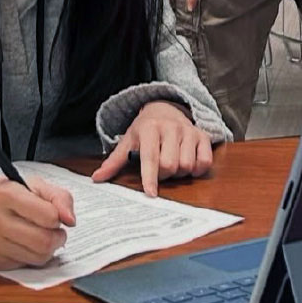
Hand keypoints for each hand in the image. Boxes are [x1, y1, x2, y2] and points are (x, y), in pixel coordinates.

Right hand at [0, 175, 76, 269]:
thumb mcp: (25, 184)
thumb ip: (56, 196)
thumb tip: (70, 219)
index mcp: (4, 194)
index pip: (48, 215)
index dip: (58, 217)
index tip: (55, 216)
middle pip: (45, 241)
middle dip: (58, 238)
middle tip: (54, 232)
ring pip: (37, 258)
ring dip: (46, 250)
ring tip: (39, 238)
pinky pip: (24, 266)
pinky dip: (29, 257)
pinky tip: (21, 245)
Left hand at [91, 100, 214, 196]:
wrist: (165, 108)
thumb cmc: (144, 129)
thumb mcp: (128, 141)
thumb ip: (114, 161)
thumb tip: (97, 178)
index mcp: (149, 128)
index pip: (150, 157)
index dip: (150, 177)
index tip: (150, 194)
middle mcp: (171, 127)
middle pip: (170, 165)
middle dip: (164, 175)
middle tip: (159, 170)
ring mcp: (189, 131)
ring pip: (187, 165)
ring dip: (179, 173)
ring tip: (172, 165)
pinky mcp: (203, 135)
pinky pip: (205, 162)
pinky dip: (197, 169)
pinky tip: (188, 165)